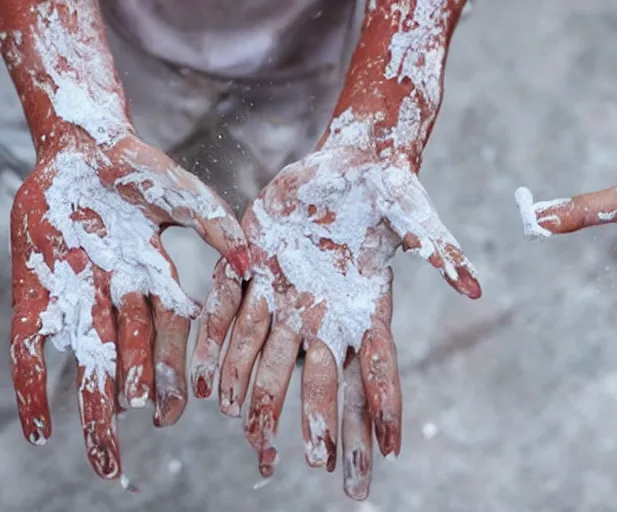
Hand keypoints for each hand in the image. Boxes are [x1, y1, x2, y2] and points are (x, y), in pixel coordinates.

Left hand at [9, 131, 248, 478]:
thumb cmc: (138, 168)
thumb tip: (253, 264)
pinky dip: (33, 385)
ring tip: (96, 452)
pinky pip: (32, 345)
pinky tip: (37, 428)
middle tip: (135, 450)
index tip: (172, 411)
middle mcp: (121, 296)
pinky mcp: (39, 290)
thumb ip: (217, 227)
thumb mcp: (183, 196)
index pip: (170, 338)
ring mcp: (79, 295)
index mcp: (158, 281)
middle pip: (129, 360)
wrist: (80, 146)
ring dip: (91, 407)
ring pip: (89, 361)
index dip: (170, 375)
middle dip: (131, 405)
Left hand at [192, 140, 479, 499]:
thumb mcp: (416, 213)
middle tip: (326, 469)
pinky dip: (220, 348)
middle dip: (328, 426)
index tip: (390, 453)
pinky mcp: (253, 270)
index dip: (383, 410)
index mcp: (366, 307)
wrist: (347, 163)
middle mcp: (327, 314)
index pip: (378, 369)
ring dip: (265, 399)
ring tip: (256, 441)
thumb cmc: (389, 187)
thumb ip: (440, 250)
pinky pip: (230, 314)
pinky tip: (208, 386)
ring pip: (272, 358)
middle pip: (328, 381)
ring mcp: (288, 297)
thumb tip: (474, 288)